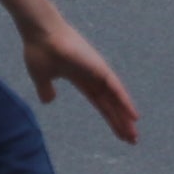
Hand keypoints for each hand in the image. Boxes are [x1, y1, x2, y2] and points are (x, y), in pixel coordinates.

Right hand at [21, 14, 140, 143]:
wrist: (39, 33)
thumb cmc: (39, 50)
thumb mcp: (41, 77)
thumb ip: (46, 89)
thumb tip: (48, 100)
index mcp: (81, 79)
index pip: (100, 103)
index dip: (109, 118)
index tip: (118, 133)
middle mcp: (94, 76)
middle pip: (111, 104)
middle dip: (120, 122)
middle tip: (132, 140)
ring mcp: (98, 71)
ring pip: (116, 99)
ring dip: (125, 116)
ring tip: (134, 134)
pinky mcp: (100, 68)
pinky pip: (116, 88)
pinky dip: (126, 102)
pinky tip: (134, 116)